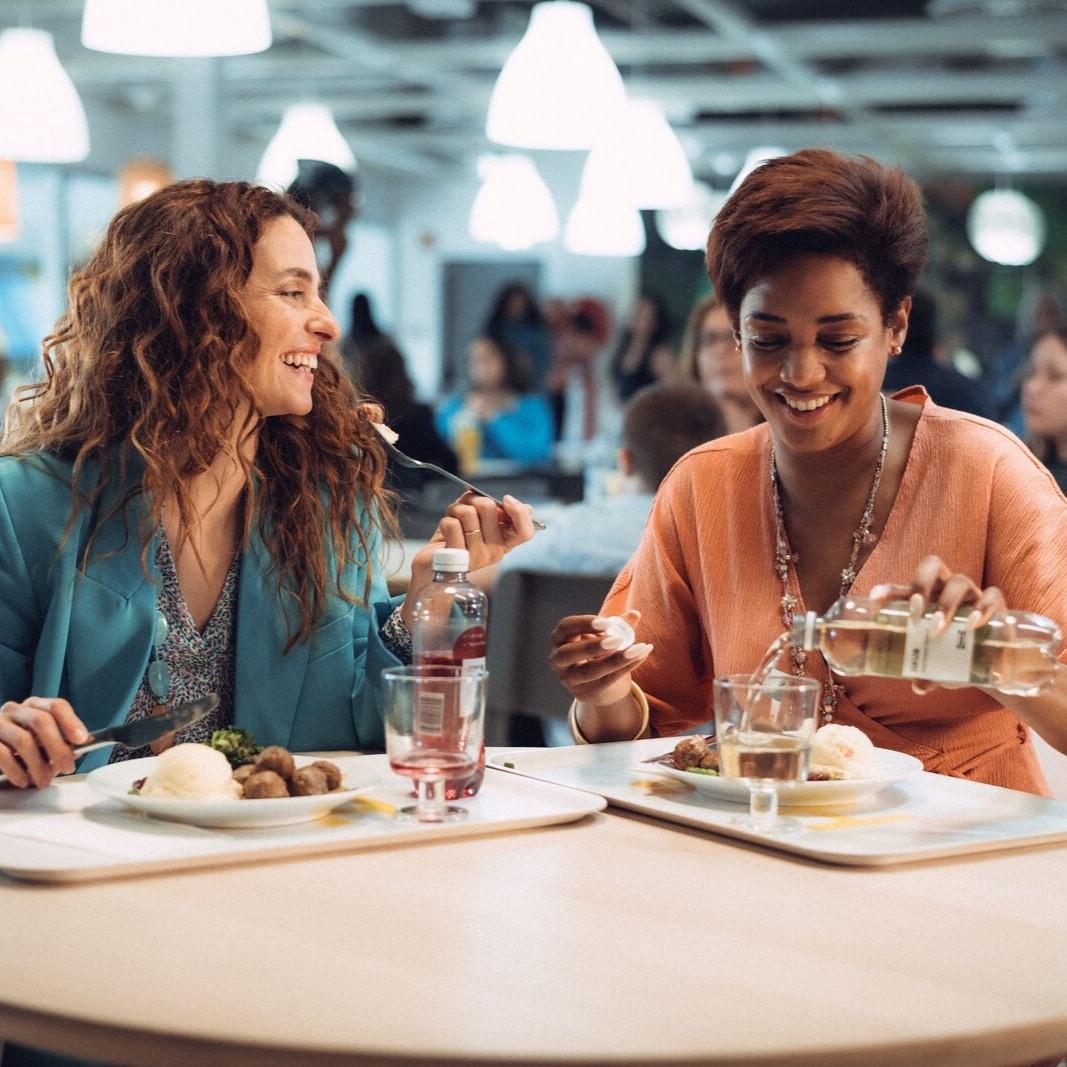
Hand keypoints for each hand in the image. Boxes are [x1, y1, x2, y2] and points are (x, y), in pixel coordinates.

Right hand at [0, 697, 88, 788]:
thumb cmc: (20, 747)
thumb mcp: (41, 742)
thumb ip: (59, 743)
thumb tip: (78, 750)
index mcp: (35, 706)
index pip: (57, 706)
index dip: (71, 722)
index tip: (82, 740)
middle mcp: (15, 710)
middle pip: (42, 721)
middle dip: (58, 747)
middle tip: (67, 768)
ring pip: (23, 740)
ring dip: (38, 764)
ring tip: (44, 781)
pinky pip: (3, 754)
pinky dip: (16, 770)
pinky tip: (24, 781)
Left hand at [402, 492, 534, 623]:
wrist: (434, 563)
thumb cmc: (456, 538)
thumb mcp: (477, 519)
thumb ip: (495, 509)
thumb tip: (517, 504)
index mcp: (504, 543)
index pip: (525, 531)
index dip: (518, 511)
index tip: (505, 500)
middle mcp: (494, 552)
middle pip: (488, 508)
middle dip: (472, 500)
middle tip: (465, 508)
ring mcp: (476, 557)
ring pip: (467, 513)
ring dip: (456, 510)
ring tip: (454, 521)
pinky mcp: (457, 558)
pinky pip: (452, 524)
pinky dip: (445, 521)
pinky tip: (446, 533)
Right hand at [549, 610, 653, 705]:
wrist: (601, 686)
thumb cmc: (598, 654)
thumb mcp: (604, 637)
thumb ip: (618, 626)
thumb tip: (635, 614)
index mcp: (560, 640)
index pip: (565, 628)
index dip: (583, 623)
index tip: (606, 623)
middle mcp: (558, 661)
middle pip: (567, 653)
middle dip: (592, 646)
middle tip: (617, 639)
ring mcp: (570, 680)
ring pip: (589, 671)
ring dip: (614, 660)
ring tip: (635, 650)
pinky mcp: (586, 693)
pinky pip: (607, 680)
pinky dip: (626, 667)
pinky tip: (641, 655)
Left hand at [870, 555, 1004, 694]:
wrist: (993, 660)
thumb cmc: (954, 654)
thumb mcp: (937, 663)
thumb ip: (927, 672)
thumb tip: (919, 686)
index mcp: (924, 599)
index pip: (902, 587)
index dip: (888, 590)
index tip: (876, 600)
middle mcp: (945, 589)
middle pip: (932, 567)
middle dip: (920, 586)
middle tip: (915, 613)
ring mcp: (971, 593)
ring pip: (959, 581)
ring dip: (946, 604)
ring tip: (939, 628)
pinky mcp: (996, 602)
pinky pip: (992, 595)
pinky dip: (983, 607)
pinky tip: (974, 624)